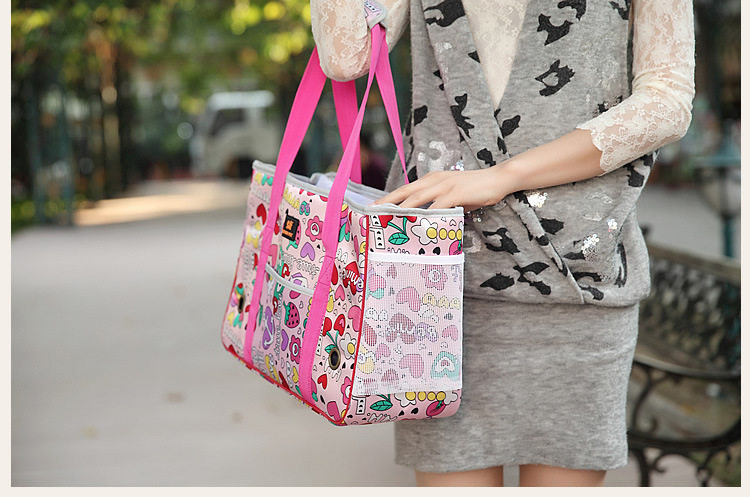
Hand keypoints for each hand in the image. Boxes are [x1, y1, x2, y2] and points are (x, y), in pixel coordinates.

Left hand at [373, 166, 517, 210]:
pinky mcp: (455, 194)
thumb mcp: (452, 195)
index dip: (389, 198)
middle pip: (404, 192)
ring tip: (387, 221)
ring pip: (416, 199)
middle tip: (371, 213)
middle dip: (386, 203)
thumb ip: (439, 204)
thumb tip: (429, 220)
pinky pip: (436, 207)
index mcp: (431, 179)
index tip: (374, 207)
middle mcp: (434, 180)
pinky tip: (416, 226)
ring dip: (400, 211)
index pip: (405, 189)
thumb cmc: (476, 189)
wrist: (498, 178)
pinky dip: (425, 217)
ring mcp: (444, 186)